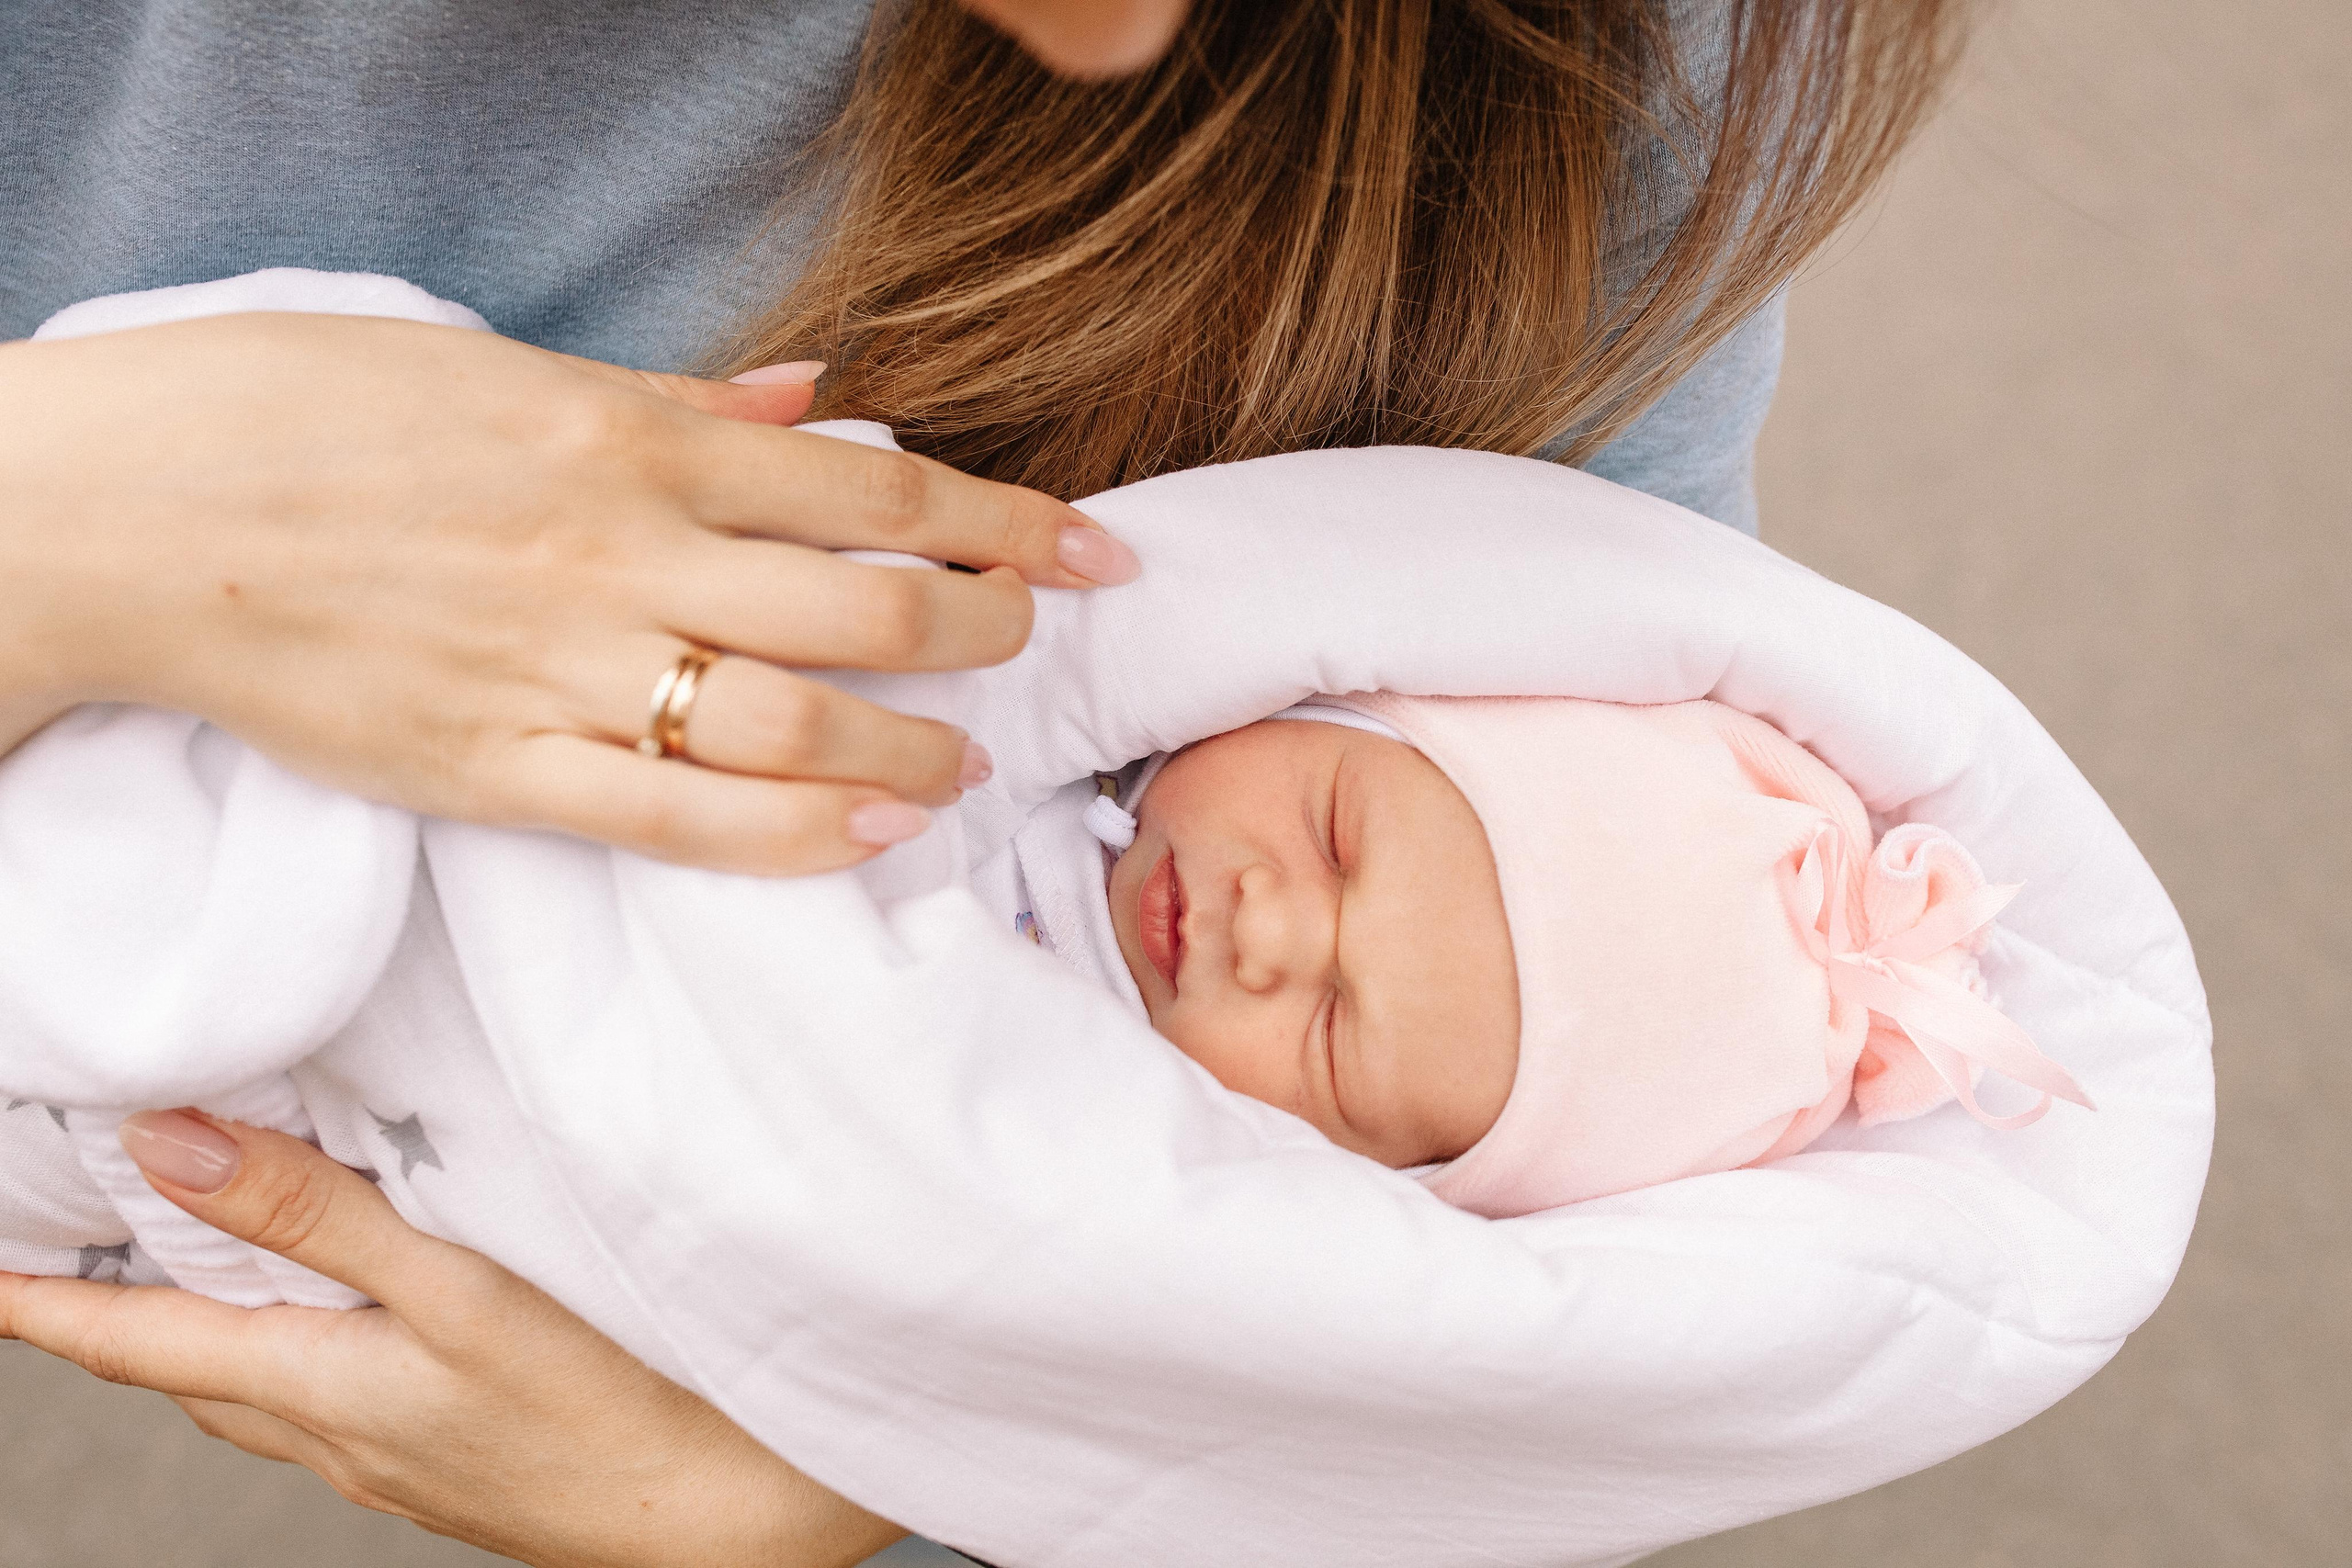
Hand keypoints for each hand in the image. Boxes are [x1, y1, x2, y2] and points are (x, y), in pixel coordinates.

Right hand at [0, 312, 1138, 873]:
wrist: (132, 511)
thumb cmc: (313, 414)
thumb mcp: (506, 365)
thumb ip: (680, 399)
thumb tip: (818, 395)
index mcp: (633, 440)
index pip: (878, 484)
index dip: (1007, 520)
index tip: (1091, 548)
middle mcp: (624, 553)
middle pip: (868, 607)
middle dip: (982, 631)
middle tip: (1024, 644)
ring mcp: (564, 668)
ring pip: (797, 725)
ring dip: (911, 750)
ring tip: (963, 764)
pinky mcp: (499, 768)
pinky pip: (680, 822)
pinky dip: (793, 838)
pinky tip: (868, 838)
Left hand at [0, 1111, 902, 1567]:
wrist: (721, 1522)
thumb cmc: (604, 1406)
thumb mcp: (456, 1290)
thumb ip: (314, 1212)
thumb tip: (166, 1148)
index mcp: (315, 1384)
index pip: (131, 1337)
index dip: (39, 1300)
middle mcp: (333, 1436)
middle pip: (187, 1368)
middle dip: (118, 1311)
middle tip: (78, 1244)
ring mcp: (392, 1463)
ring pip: (259, 1392)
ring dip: (206, 1333)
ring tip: (194, 1270)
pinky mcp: (449, 1468)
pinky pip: (331, 1410)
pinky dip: (295, 1356)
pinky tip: (347, 1331)